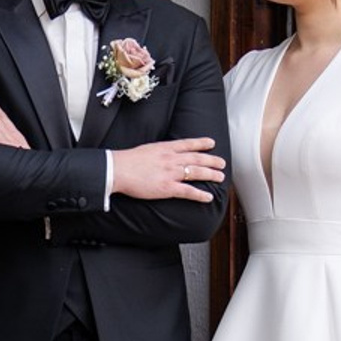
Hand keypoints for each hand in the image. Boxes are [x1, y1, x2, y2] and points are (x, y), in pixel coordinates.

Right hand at [110, 138, 225, 202]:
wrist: (118, 169)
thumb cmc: (127, 161)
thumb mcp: (146, 149)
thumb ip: (157, 152)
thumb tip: (161, 154)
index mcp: (165, 148)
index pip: (188, 144)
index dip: (201, 143)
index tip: (211, 142)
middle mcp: (171, 159)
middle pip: (197, 158)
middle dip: (212, 160)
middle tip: (222, 163)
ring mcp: (171, 173)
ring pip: (197, 172)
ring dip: (211, 175)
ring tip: (220, 177)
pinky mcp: (168, 187)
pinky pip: (188, 191)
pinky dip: (200, 195)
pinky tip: (208, 197)